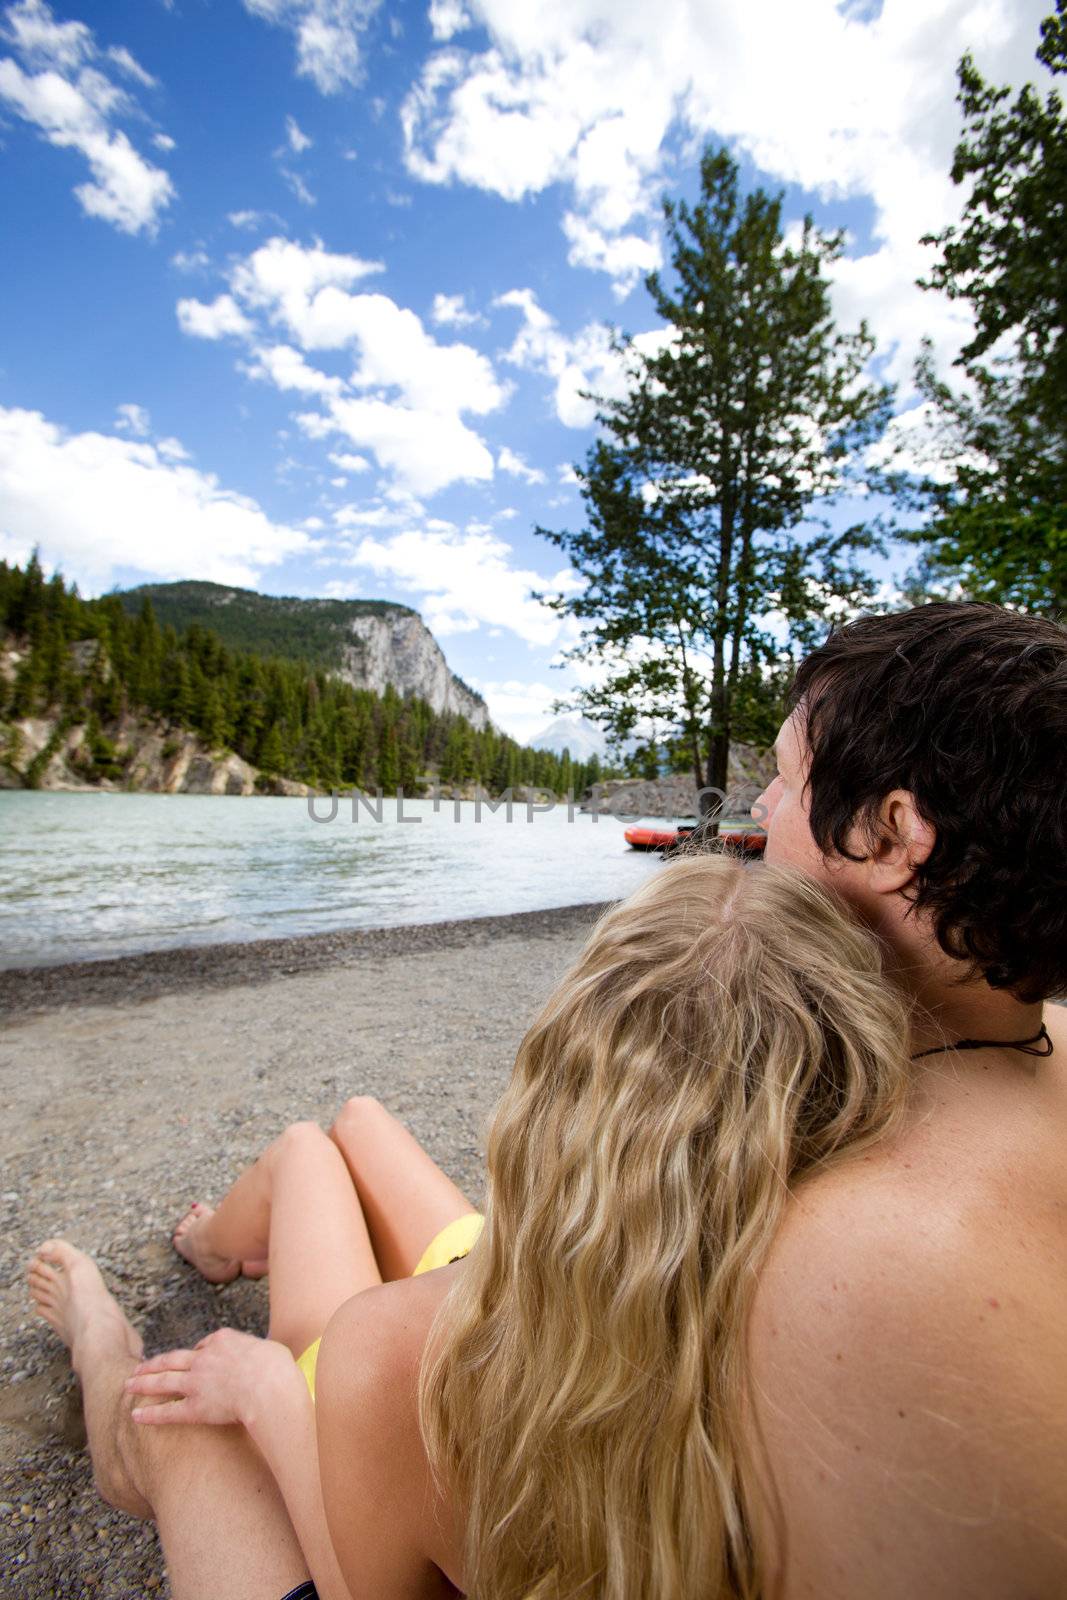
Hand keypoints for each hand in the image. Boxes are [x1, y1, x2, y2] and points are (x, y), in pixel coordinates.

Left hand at [125, 1327, 297, 1428]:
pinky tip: (136, 1416)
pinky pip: (168, 1411)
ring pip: (164, 1381)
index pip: (203, 1345)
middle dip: (154, 1364)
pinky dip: (150, 1414)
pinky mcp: (195, 1407)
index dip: (196, 1353)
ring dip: (143, 1383)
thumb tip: (266, 1357)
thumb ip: (259, 1352)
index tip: (191, 1359)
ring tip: (128, 1385)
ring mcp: (197, 1382)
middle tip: (138, 1367)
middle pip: (173, 1359)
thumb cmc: (278, 1368)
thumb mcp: (271, 1348)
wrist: (271, 1387)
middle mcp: (204, 1358)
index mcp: (223, 1340)